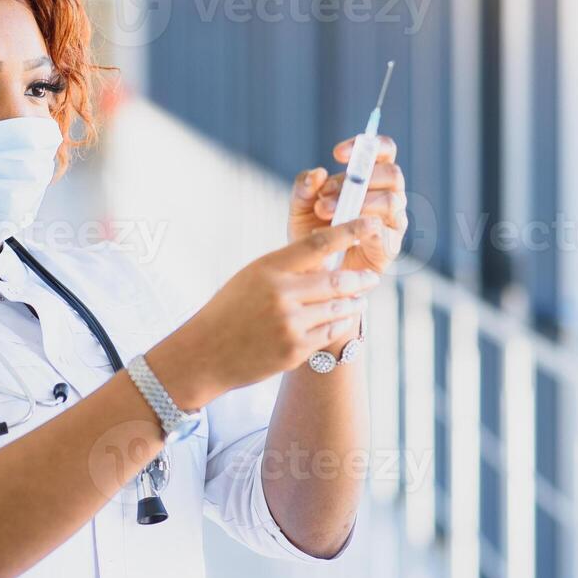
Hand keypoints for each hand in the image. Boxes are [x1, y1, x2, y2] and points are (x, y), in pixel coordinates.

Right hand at [150, 220, 381, 406]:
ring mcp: (289, 324)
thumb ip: (288, 269)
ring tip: (360, 299)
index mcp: (269, 268)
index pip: (317, 244)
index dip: (349, 232)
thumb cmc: (229, 310)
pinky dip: (341, 323)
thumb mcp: (252, 277)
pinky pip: (330, 332)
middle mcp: (281, 294)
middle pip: (336, 280)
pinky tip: (344, 318)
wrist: (204, 354)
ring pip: (337, 308)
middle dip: (360, 279)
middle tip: (372, 277)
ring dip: (353, 302)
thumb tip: (329, 260)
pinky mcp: (295, 349)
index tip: (370, 224)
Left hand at [288, 134, 407, 273]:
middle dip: (358, 179)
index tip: (337, 154)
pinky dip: (356, 230)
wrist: (312, 272)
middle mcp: (390, 196)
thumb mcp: (300, 206)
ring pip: (390, 201)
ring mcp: (393, 222)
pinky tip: (332, 234)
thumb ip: (304, 187)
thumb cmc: (311, 232)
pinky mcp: (389, 247)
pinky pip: (382, 232)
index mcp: (373, 178)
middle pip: (392, 173)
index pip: (384, 150)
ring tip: (323, 213)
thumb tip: (317, 173)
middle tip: (325, 192)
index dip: (368, 145)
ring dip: (356, 204)